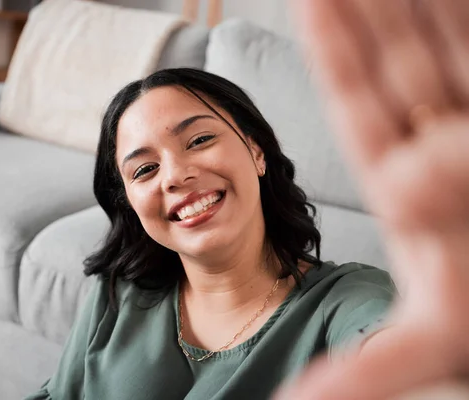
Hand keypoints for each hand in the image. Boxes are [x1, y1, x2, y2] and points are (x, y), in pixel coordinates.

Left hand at [277, 0, 468, 397]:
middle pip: (401, 61)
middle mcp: (444, 149)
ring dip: (408, 4)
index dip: (344, 51)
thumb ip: (361, 374)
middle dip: (371, 12)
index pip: (366, 104)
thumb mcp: (429, 346)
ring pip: (441, 46)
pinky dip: (457, 16)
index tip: (318, 3)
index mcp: (412, 187)